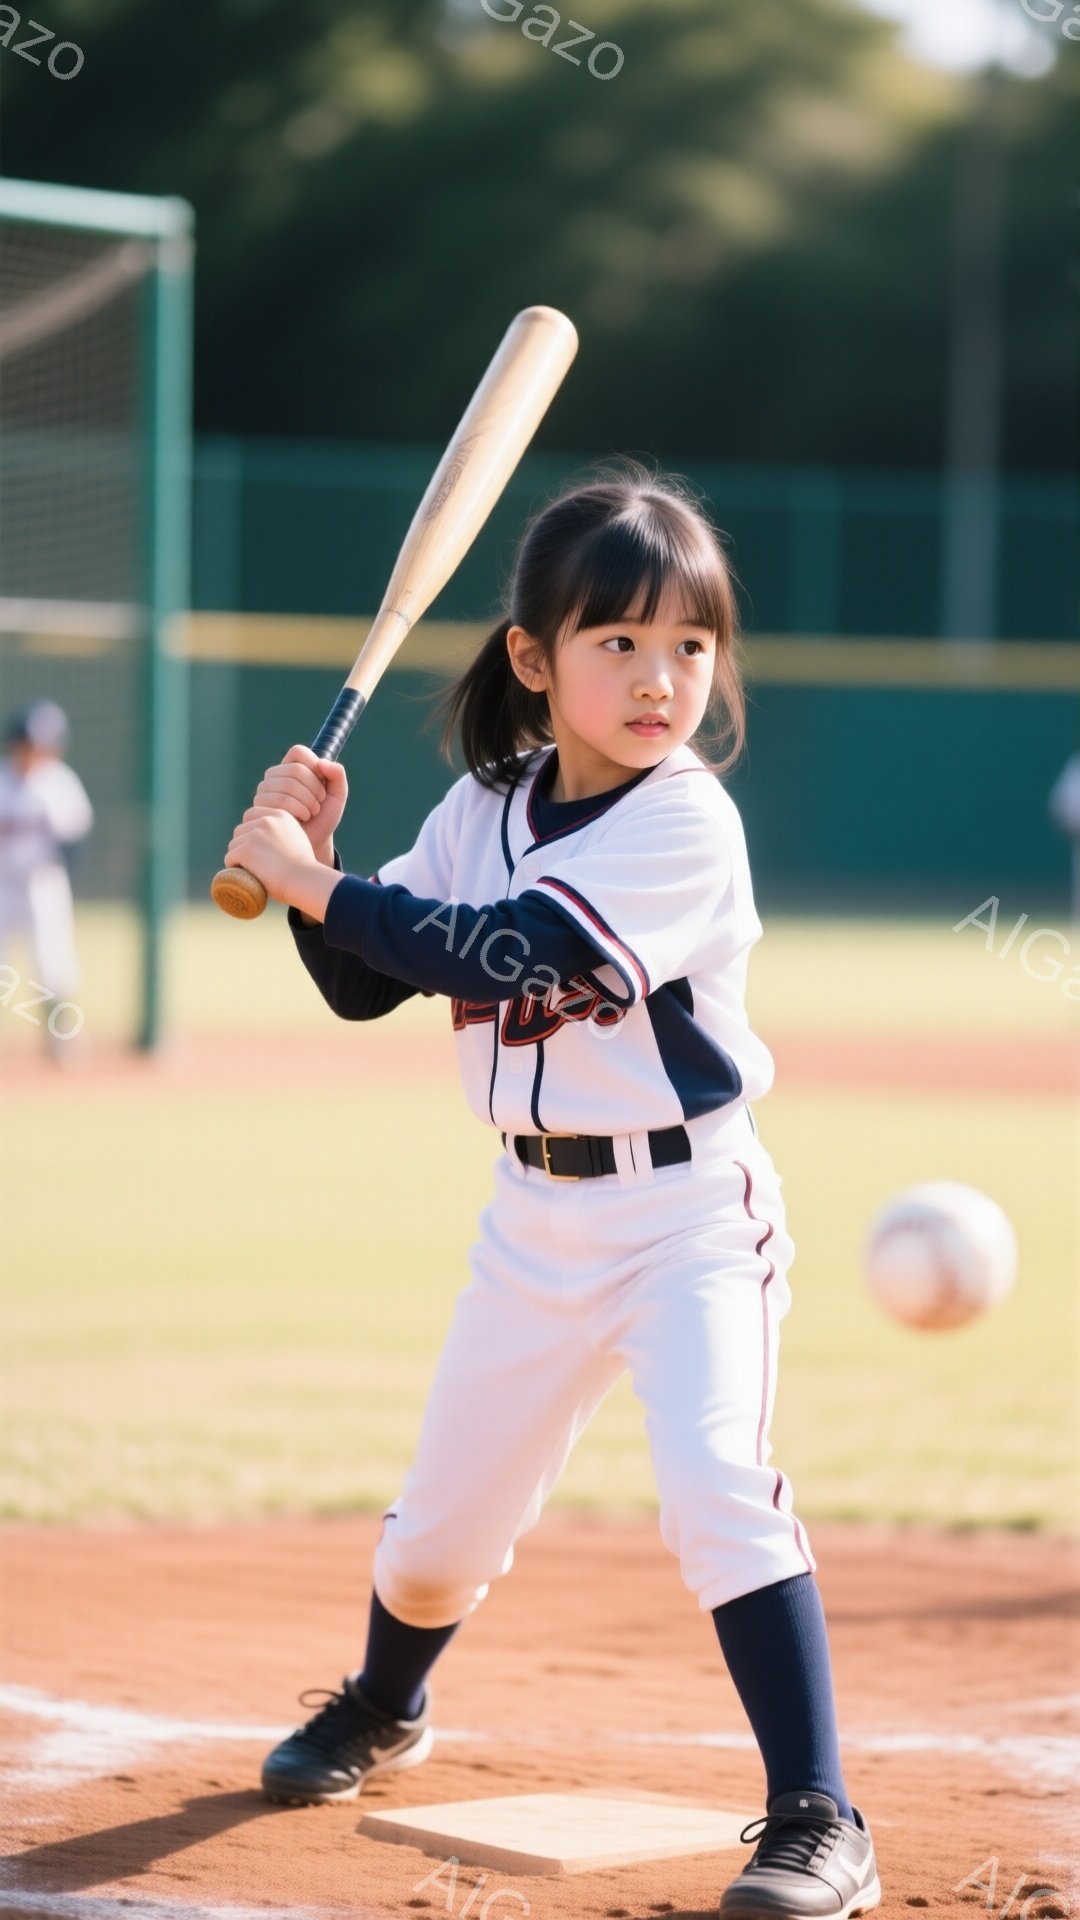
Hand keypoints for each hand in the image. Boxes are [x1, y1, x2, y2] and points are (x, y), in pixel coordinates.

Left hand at [224, 807, 317, 906]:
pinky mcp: (246, 850)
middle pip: (240, 830)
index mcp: (280, 815)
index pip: (251, 815)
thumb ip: (282, 832)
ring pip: (233, 845)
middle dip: (243, 845)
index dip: (250, 832)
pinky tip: (246, 874)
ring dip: (239, 858)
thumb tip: (267, 836)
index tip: (256, 847)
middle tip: (253, 862)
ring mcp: (255, 834)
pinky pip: (230, 858)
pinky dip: (234, 868)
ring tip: (253, 870)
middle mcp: (266, 820)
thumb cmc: (304, 867)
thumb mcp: (297, 839)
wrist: (305, 880)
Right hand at [249, 744, 347, 858]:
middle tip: (318, 805)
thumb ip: (337, 775)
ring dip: (307, 802)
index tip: (322, 786)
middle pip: (295, 770)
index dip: (314, 767)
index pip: (298, 752)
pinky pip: (279, 801)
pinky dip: (298, 811)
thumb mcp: (337, 796)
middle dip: (315, 789)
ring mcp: (264, 790)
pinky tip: (301, 820)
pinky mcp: (258, 806)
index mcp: (291, 767)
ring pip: (287, 785)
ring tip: (311, 813)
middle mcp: (274, 776)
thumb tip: (322, 762)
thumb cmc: (323, 818)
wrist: (311, 843)